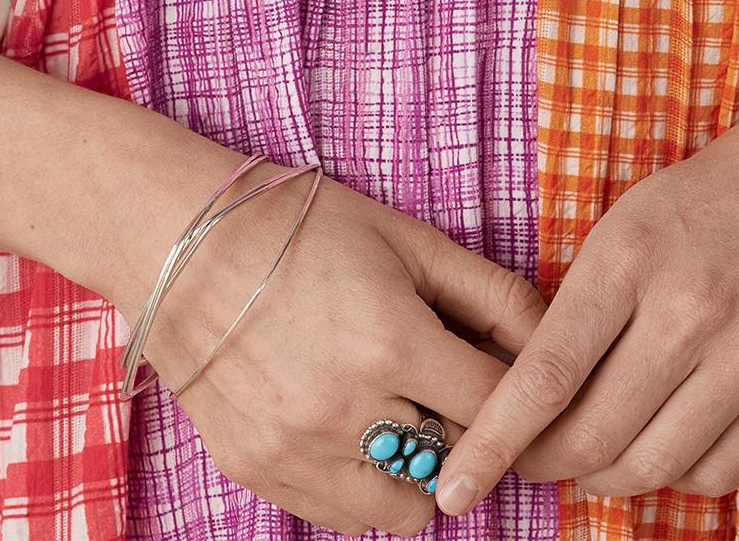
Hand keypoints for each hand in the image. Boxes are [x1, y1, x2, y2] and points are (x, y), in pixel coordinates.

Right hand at [108, 144, 547, 535]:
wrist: (181, 240)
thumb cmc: (303, 225)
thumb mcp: (409, 239)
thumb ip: (492, 294)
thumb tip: (557, 343)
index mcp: (392, 342)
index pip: (499, 409)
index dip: (525, 398)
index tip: (523, 383)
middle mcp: (347, 411)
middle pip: (460, 463)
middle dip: (474, 430)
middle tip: (462, 391)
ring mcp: (297, 452)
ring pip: (407, 510)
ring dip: (424, 470)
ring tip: (407, 412)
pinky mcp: (258, 472)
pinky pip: (345, 515)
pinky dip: (368, 485)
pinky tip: (359, 428)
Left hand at [431, 109, 738, 513]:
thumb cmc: (713, 193)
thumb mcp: (628, 222)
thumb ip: (583, 304)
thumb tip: (533, 396)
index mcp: (629, 257)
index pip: (546, 374)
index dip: (495, 441)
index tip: (457, 483)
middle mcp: (689, 312)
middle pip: (594, 437)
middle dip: (546, 465)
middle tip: (529, 462)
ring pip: (654, 466)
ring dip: (607, 479)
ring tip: (590, 460)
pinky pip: (719, 471)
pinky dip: (677, 476)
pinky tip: (660, 447)